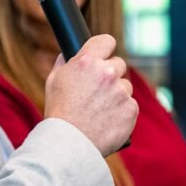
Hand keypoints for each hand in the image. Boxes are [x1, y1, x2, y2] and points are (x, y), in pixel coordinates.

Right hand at [44, 34, 137, 156]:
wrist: (69, 144)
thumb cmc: (59, 113)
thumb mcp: (54, 81)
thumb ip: (64, 62)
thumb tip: (68, 53)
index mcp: (87, 61)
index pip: (107, 41)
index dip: (105, 48)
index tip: (105, 54)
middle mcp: (107, 72)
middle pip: (118, 64)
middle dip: (110, 75)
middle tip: (98, 91)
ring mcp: (121, 91)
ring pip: (125, 86)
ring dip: (117, 94)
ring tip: (100, 110)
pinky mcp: (131, 109)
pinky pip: (130, 105)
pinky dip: (122, 112)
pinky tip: (108, 120)